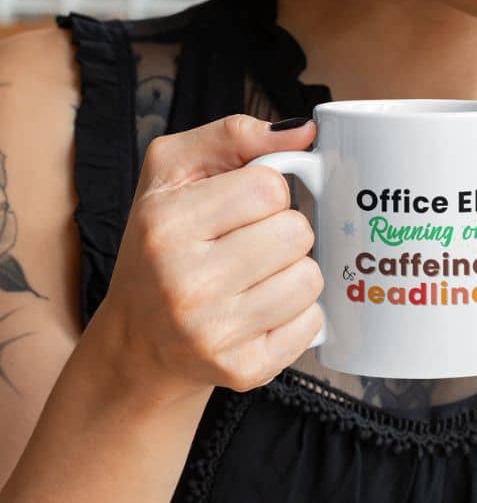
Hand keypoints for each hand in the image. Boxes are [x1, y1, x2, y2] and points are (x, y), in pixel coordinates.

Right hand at [89, 114, 323, 401]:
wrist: (139, 340)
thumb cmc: (161, 244)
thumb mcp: (172, 172)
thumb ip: (234, 135)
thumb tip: (305, 132)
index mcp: (165, 224)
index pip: (269, 187)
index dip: (266, 192)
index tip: (242, 208)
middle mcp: (184, 281)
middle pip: (296, 232)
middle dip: (282, 232)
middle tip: (248, 246)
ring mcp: (214, 332)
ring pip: (310, 278)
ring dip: (292, 272)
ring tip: (255, 278)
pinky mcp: (242, 370)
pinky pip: (312, 323)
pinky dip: (297, 314)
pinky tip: (260, 312)